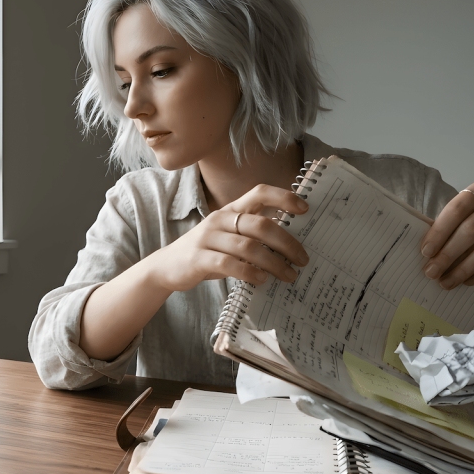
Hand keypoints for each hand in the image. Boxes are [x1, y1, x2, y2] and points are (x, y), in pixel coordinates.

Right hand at [147, 184, 310, 292]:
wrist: (167, 266)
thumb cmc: (207, 252)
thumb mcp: (229, 237)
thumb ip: (253, 234)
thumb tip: (291, 243)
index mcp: (230, 210)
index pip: (259, 193)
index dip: (283, 197)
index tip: (305, 209)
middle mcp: (219, 220)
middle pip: (260, 224)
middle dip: (287, 242)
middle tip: (303, 259)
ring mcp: (207, 238)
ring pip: (248, 247)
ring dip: (274, 262)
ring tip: (289, 275)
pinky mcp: (198, 259)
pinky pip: (228, 264)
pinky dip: (249, 272)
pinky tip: (261, 280)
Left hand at [420, 176, 473, 288]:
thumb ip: (455, 226)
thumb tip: (427, 252)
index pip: (459, 206)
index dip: (440, 230)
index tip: (425, 252)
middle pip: (472, 228)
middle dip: (448, 253)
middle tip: (431, 272)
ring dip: (464, 268)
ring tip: (447, 281)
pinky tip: (468, 281)